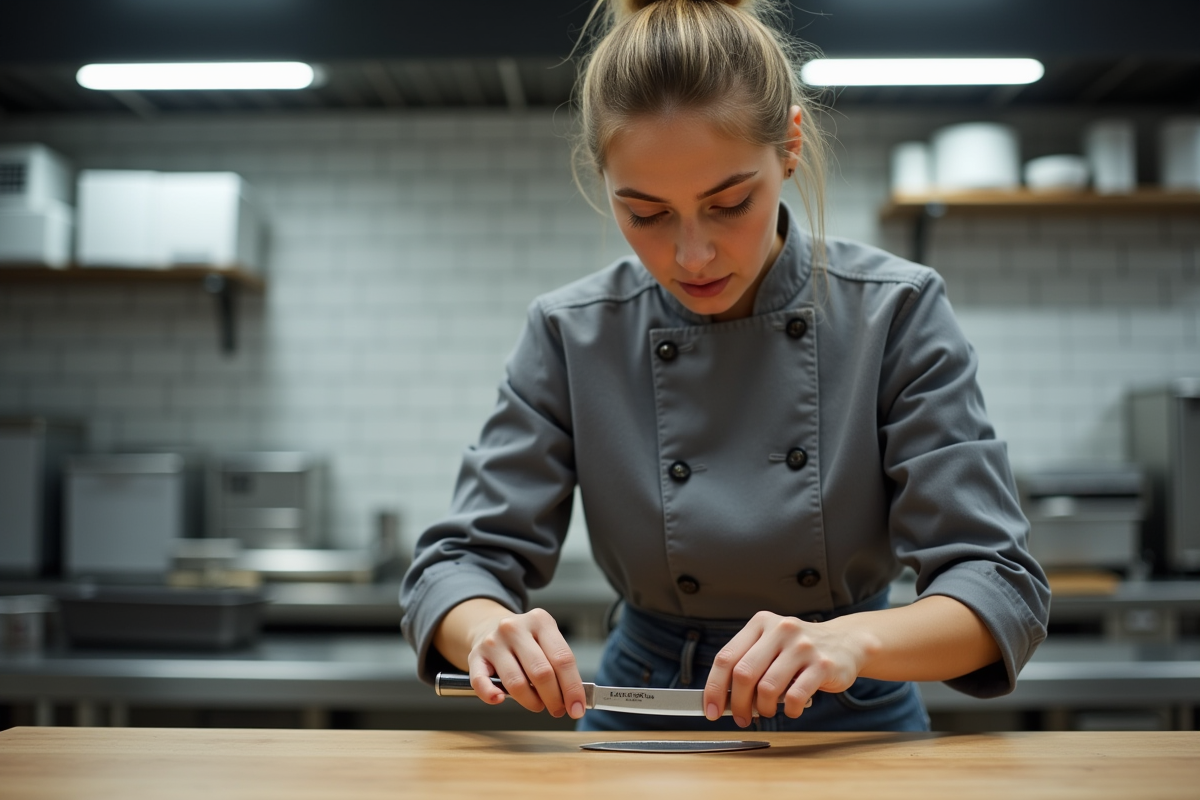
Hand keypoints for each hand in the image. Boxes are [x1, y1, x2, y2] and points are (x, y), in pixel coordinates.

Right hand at [462, 605, 587, 719]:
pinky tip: (500, 699)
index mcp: (540, 621)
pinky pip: (481, 682)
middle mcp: (515, 628)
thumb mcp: (546, 640)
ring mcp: (494, 641)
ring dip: (531, 702)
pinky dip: (491, 695)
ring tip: (538, 705)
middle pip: (541, 672)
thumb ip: (559, 664)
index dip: (572, 688)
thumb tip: (574, 699)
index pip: (562, 659)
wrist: (489, 625)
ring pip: (516, 682)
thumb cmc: (525, 640)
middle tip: (558, 710)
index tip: (577, 707)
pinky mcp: (475, 656)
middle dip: (554, 698)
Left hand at [702, 610, 868, 726]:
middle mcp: (780, 630)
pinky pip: (795, 697)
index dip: (714, 688)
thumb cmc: (799, 650)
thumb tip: (722, 699)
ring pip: (768, 688)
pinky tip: (792, 709)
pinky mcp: (823, 664)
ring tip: (768, 711)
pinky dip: (790, 710)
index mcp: (760, 623)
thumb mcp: (771, 644)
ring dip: (763, 709)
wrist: (846, 642)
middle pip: (744, 674)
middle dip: (738, 704)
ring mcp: (803, 646)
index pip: (726, 657)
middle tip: (741, 718)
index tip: (710, 709)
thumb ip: (748, 664)